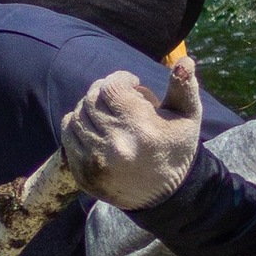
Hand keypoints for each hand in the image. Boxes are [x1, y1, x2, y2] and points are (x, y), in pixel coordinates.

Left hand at [61, 60, 203, 210]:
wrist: (164, 195)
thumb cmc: (176, 148)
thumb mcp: (187, 117)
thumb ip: (184, 87)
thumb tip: (184, 60)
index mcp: (141, 127)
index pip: (111, 87)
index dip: (120, 79)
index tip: (131, 84)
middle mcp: (116, 144)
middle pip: (91, 99)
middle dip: (104, 92)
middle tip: (117, 97)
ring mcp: (96, 161)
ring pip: (76, 115)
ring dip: (89, 108)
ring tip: (107, 113)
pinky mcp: (83, 173)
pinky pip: (68, 136)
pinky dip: (77, 126)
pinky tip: (94, 128)